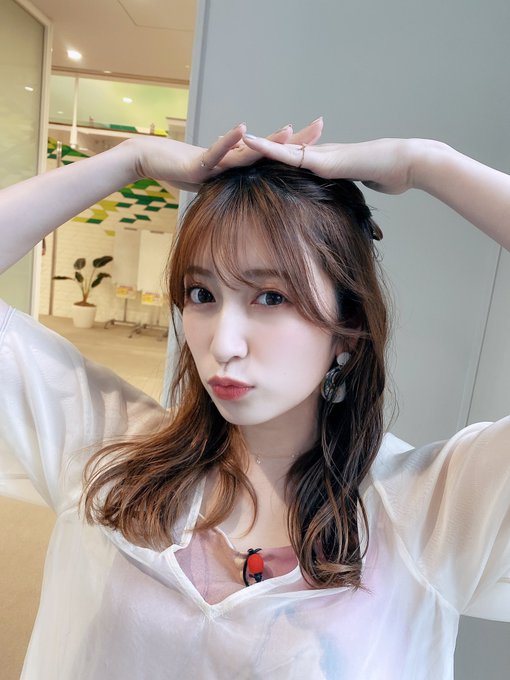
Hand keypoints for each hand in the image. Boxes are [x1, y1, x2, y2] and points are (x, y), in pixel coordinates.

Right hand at [129, 118, 323, 191]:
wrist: (154, 160)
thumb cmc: (181, 171)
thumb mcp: (213, 184)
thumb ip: (230, 187)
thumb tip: (245, 200)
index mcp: (239, 164)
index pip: (273, 157)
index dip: (296, 150)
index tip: (321, 143)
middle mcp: (233, 157)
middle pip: (270, 148)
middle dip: (296, 139)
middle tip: (322, 125)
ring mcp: (219, 159)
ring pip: (249, 149)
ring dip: (269, 140)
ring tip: (290, 130)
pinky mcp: (201, 162)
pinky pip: (218, 151)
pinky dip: (229, 141)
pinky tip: (243, 130)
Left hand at [241, 135, 415, 194]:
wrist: (404, 163)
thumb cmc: (390, 176)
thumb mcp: (362, 190)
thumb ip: (349, 195)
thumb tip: (344, 209)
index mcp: (325, 163)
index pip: (294, 161)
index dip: (275, 159)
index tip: (258, 159)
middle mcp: (318, 155)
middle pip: (282, 151)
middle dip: (259, 149)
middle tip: (235, 144)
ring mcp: (319, 155)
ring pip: (280, 148)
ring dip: (256, 144)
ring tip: (231, 139)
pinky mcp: (322, 159)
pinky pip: (289, 153)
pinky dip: (268, 148)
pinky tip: (249, 144)